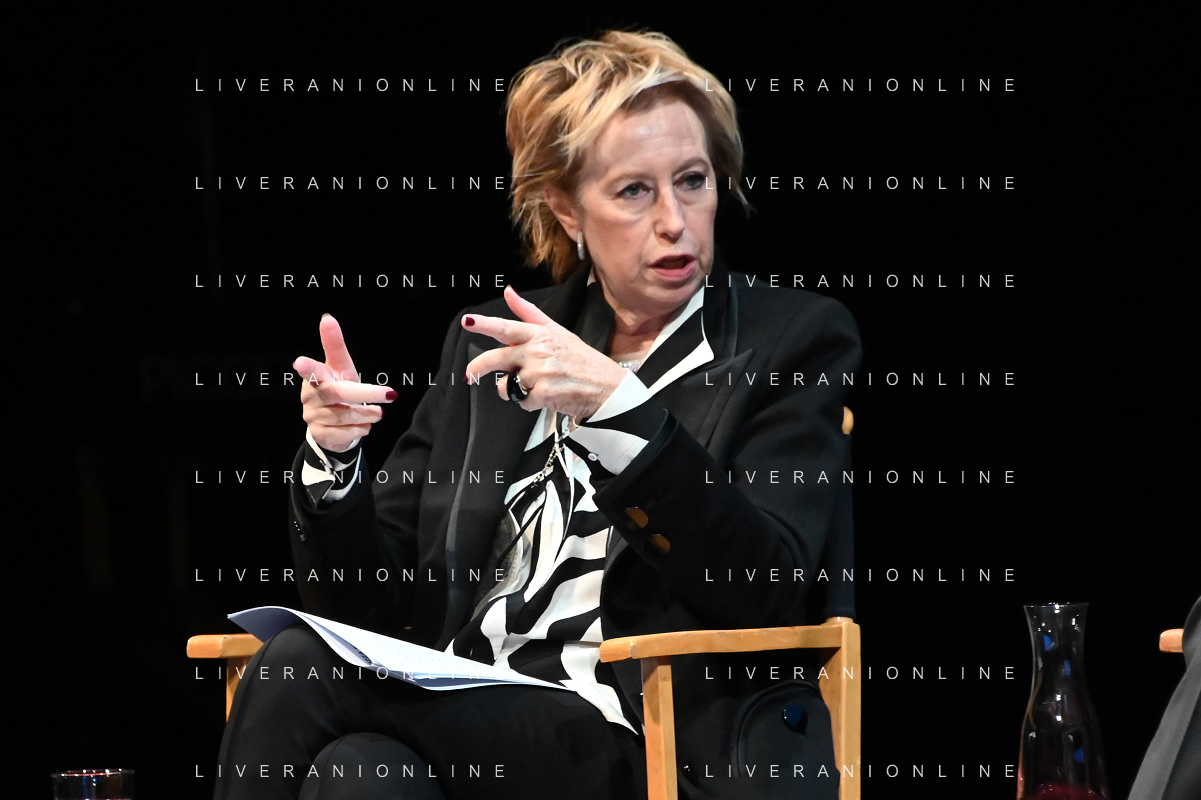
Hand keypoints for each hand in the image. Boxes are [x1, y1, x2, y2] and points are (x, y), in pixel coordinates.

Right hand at [293, 314, 396, 452]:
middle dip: (366, 394)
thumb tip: (327, 318)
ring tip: (377, 412)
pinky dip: (361, 429)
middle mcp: (311, 396)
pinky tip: (364, 425)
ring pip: (347, 415)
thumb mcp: (341, 367)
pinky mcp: (321, 435)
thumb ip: (335, 345)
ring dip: (368, 414)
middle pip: (339, 393)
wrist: (333, 425)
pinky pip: (347, 433)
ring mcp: (313, 417)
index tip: (300, 362)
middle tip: (390, 394)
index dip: (308, 367)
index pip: (312, 370)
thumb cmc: (339, 388)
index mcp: (316, 377)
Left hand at [463, 287, 627, 418]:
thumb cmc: (582, 359)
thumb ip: (528, 312)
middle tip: (470, 375)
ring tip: (534, 386)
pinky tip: (545, 397)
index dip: (485, 325)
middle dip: (479, 367)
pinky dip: (530, 403)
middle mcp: (538, 351)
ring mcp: (541, 373)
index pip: (508, 327)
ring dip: (515, 390)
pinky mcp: (543, 393)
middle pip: (497, 359)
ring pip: (508, 385)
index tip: (467, 322)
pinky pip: (522, 401)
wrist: (607, 387)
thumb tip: (508, 292)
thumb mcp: (557, 331)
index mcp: (540, 334)